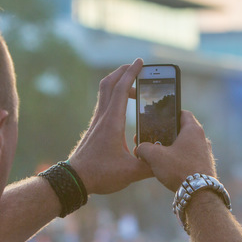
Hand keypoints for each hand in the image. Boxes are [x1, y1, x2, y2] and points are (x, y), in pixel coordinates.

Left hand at [67, 59, 151, 194]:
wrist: (75, 179)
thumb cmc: (100, 174)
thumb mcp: (131, 173)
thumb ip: (150, 165)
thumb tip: (166, 160)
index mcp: (112, 122)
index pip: (121, 89)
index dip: (131, 73)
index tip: (140, 62)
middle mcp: (103, 117)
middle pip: (109, 84)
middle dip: (123, 71)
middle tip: (137, 67)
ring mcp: (97, 121)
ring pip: (104, 92)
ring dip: (117, 82)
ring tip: (132, 84)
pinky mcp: (95, 128)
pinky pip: (104, 103)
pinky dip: (114, 95)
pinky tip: (123, 104)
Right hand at [134, 111, 216, 191]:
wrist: (199, 194)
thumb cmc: (179, 170)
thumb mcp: (155, 157)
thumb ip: (144, 148)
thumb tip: (140, 149)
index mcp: (193, 130)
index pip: (183, 113)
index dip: (170, 113)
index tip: (160, 118)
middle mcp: (202, 139)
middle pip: (183, 131)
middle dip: (167, 134)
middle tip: (154, 139)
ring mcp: (205, 154)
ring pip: (186, 146)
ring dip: (173, 148)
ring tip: (158, 155)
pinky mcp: (204, 166)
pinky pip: (189, 158)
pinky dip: (179, 159)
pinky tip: (168, 167)